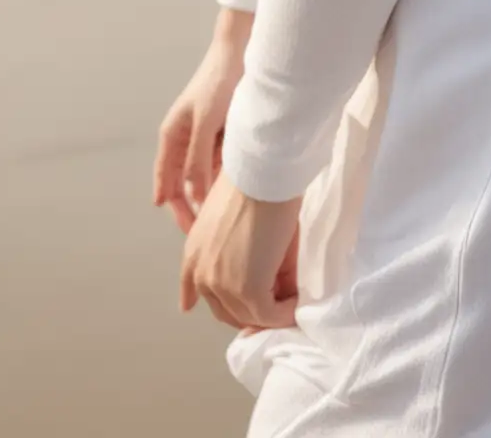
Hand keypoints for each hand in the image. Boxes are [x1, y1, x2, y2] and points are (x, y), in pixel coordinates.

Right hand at [153, 14, 253, 232]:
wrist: (243, 50)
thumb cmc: (219, 81)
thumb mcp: (206, 122)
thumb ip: (198, 159)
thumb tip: (193, 196)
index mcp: (172, 137)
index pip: (168, 184)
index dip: (176, 210)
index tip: (190, 233)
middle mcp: (185, 141)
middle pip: (186, 185)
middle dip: (195, 208)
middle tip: (210, 232)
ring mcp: (205, 139)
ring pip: (206, 177)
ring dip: (214, 193)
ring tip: (229, 216)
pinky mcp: (224, 135)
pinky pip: (223, 164)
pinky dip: (229, 176)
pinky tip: (243, 189)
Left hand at [180, 167, 302, 330]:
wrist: (263, 174)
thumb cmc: (255, 185)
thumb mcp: (239, 225)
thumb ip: (246, 259)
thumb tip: (272, 288)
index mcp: (193, 254)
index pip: (196, 291)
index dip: (220, 302)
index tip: (234, 309)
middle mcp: (201, 274)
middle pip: (227, 310)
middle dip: (252, 310)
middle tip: (277, 303)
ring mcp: (222, 286)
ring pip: (249, 316)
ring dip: (271, 314)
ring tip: (291, 301)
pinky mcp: (247, 291)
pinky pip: (269, 316)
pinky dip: (285, 314)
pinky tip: (297, 304)